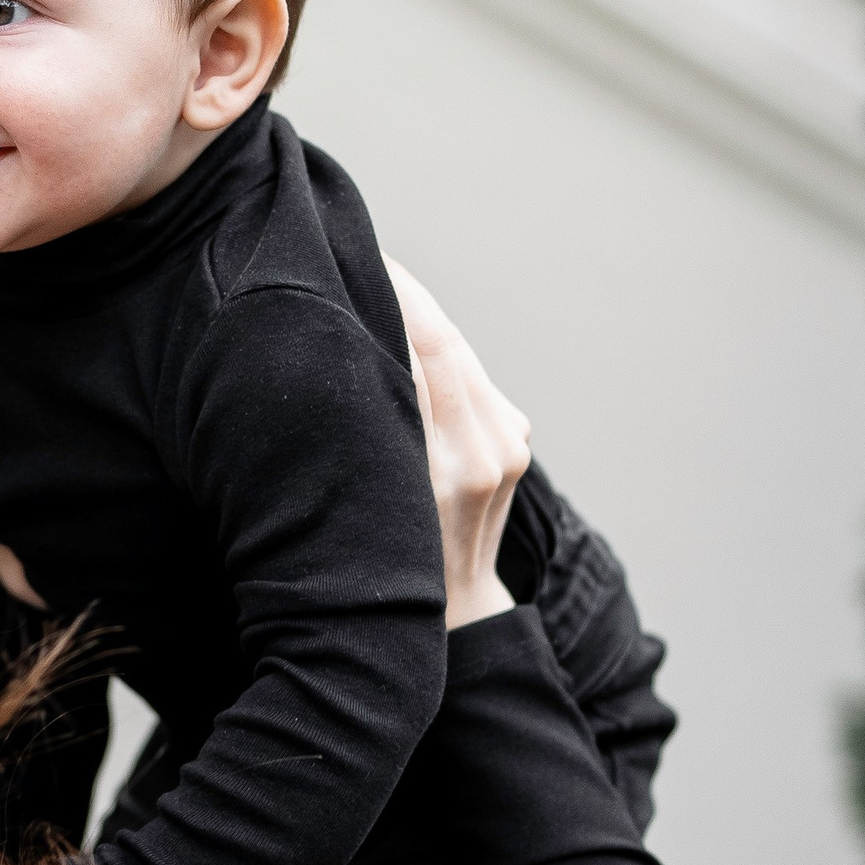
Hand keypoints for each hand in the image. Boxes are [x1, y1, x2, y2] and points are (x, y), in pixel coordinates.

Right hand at [384, 259, 530, 630]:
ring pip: (460, 354)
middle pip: (447, 340)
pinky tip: (406, 330)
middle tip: (358, 251)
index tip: (356, 252)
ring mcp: (511, 443)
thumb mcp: (372, 500)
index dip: (396, 292)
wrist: (455, 613)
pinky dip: (439, 349)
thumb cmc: (392, 563)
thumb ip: (372, 428)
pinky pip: (472, 377)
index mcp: (456, 464)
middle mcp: (492, 447)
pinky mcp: (517, 439)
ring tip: (375, 280)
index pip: (430, 347)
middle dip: (404, 292)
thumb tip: (348, 345)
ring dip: (420, 315)